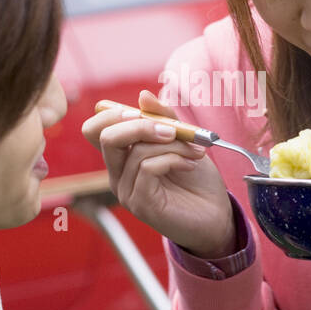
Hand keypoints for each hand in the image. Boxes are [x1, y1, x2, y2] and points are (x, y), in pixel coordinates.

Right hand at [81, 89, 235, 258]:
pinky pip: (148, 168)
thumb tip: (143, 95)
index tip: (144, 111)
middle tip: (172, 128)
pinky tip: (189, 164)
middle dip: (140, 125)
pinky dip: (172, 159)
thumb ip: (164, 118)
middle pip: (105, 136)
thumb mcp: (183, 139)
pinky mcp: (140, 204)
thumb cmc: (197, 178)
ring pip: (136, 151)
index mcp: (122, 156)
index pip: (94, 129)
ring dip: (173, 144)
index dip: (112, 113)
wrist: (215, 214)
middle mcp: (118, 174)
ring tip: (195, 151)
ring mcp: (126, 191)